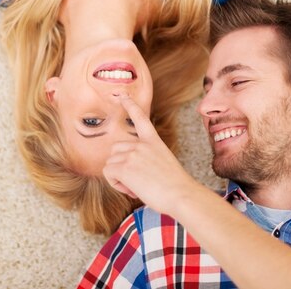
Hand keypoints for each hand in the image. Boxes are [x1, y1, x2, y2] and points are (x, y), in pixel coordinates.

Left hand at [103, 95, 198, 216]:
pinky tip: (131, 189)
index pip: (140, 118)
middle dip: (120, 164)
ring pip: (110, 162)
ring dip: (118, 176)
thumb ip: (146, 158)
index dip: (130, 105)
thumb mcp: (163, 162)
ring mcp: (132, 154)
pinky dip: (116, 183)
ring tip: (137, 186)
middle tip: (137, 180)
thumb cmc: (175, 186)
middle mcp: (141, 144)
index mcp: (153, 141)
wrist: (181, 194)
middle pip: (116, 149)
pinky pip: (108, 173)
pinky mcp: (124, 167)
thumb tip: (129, 168)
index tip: (122, 95)